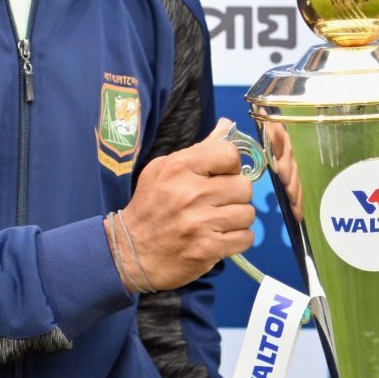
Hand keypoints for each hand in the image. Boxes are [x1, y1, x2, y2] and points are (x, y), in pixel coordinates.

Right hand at [115, 120, 255, 291]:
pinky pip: (245, 238)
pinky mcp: (208, 249)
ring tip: (220, 221)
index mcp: (179, 168)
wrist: (131, 252)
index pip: (229, 154)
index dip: (231, 166)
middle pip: (244, 186)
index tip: (221, 176)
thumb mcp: (164, 170)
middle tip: (219, 202)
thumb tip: (227, 125)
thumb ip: (199, 149)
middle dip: (235, 195)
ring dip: (237, 218)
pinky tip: (221, 237)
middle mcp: (191, 193)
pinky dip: (237, 239)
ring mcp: (200, 223)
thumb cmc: (150, 206)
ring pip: (247, 213)